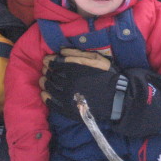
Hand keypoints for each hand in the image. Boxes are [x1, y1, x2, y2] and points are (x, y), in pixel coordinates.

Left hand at [41, 49, 160, 136]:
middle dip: (46, 71)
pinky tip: (45, 93)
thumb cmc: (107, 75)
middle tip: (45, 70)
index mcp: (73, 69)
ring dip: (44, 82)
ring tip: (44, 80)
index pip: (54, 63)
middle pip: (50, 75)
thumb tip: (61, 51)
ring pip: (49, 87)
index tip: (47, 60)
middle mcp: (67, 82)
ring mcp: (67, 97)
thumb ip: (78, 54)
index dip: (48, 61)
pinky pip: (51, 103)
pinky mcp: (68, 109)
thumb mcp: (96, 59)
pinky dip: (45, 97)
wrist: (116, 98)